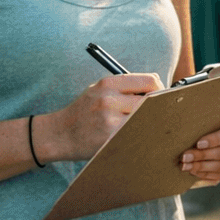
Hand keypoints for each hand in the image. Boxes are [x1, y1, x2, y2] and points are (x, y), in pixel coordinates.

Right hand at [40, 73, 162, 161]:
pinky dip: (140, 135)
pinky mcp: (110, 138)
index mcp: (108, 83)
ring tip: (143, 125)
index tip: (160, 97)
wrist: (58, 134)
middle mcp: (109, 99)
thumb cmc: (84, 112)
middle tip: (156, 114)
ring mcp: (109, 120)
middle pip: (152, 101)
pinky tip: (134, 136)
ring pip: (146, 119)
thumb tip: (159, 92)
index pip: (150, 81)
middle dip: (157, 108)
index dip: (160, 90)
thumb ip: (126, 88)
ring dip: (149, 122)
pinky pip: (136, 135)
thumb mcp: (100, 91)